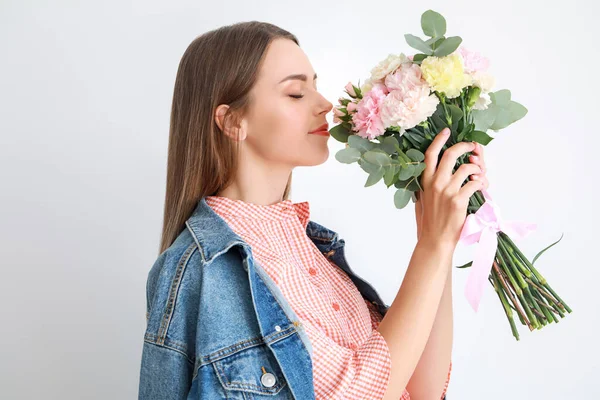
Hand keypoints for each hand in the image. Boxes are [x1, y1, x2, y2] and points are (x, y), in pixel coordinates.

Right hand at [414, 127, 486, 248]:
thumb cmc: (430, 222)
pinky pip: (475, 183)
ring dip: (478, 169)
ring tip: (480, 176)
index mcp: (425, 181)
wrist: (435, 240)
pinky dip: (481, 183)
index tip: (447, 131)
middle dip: (465, 146)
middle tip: (472, 147)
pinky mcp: (459, 200)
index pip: (430, 154)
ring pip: (467, 168)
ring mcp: (447, 191)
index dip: (439, 140)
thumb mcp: (422, 200)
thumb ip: (427, 186)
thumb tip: (435, 173)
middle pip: (451, 154)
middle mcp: (435, 183)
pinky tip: (481, 187)